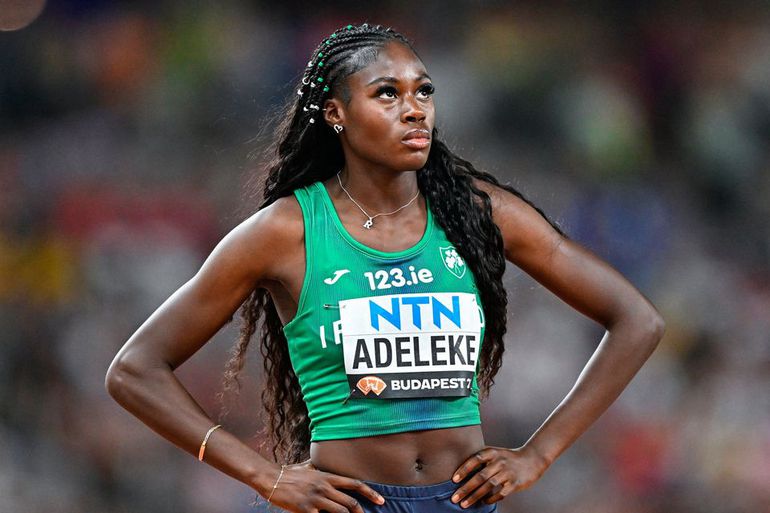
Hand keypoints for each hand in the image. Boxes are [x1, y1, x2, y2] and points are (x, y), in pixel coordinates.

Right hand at [256, 462, 384, 512]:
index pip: (354, 483)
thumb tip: (326, 467)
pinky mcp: (305, 509)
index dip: (370, 493)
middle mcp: (324, 487)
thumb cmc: (289, 473)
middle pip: (350, 502)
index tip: (381, 500)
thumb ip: (319, 469)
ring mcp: (315, 499)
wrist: (271, 478)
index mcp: (327, 476)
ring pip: (340, 512)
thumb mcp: (308, 467)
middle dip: (361, 512)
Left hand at [450, 445, 550, 507]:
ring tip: (464, 504)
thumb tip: (460, 468)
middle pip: (480, 476)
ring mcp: (508, 473)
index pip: (475, 459)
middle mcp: (500, 462)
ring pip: (489, 486)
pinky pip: (501, 493)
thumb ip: (481, 458)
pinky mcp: (515, 483)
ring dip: (475, 496)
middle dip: (466, 488)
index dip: (464, 469)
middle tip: (455, 497)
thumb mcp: (495, 452)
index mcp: (493, 452)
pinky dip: (491, 499)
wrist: (532, 459)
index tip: (454, 480)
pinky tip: (483, 502)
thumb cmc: (508, 458)